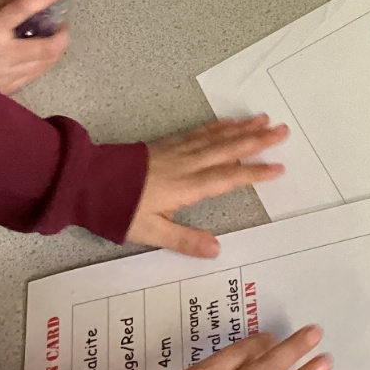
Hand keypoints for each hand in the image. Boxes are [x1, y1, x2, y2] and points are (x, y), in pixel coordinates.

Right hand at [0, 0, 68, 93]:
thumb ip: (0, 3)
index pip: (23, 10)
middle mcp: (4, 55)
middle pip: (47, 47)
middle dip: (62, 35)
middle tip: (61, 25)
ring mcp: (7, 75)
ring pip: (45, 64)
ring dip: (55, 49)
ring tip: (52, 38)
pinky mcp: (8, 89)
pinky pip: (34, 75)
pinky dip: (43, 62)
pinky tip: (39, 55)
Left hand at [127, 116, 288, 256]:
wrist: (86, 180)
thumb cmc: (117, 209)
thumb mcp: (149, 232)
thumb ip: (184, 240)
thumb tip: (217, 250)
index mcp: (186, 186)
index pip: (228, 177)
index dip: (254, 172)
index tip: (278, 167)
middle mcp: (187, 164)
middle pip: (228, 149)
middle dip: (257, 140)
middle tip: (283, 130)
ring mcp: (177, 151)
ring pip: (216, 136)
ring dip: (242, 128)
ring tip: (264, 120)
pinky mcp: (166, 144)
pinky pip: (199, 132)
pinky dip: (217, 126)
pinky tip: (228, 122)